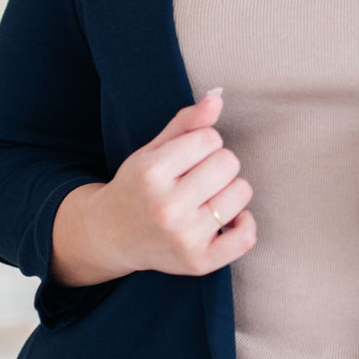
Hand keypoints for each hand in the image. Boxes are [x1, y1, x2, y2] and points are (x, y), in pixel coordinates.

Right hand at [51, 90, 255, 285]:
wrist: (112, 235)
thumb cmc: (139, 185)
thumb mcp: (154, 149)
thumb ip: (187, 122)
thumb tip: (217, 97)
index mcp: (151, 172)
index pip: (210, 138)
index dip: (204, 143)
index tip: (188, 157)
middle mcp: (166, 207)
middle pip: (229, 163)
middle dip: (218, 164)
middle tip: (198, 177)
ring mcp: (184, 237)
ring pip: (242, 192)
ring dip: (230, 191)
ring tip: (207, 198)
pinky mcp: (199, 261)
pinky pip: (246, 237)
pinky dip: (245, 224)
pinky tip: (228, 219)